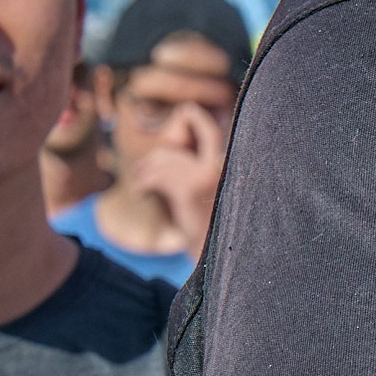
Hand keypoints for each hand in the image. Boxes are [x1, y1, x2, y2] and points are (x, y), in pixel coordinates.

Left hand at [129, 101, 227, 251]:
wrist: (217, 256)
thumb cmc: (211, 226)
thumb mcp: (209, 188)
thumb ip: (198, 163)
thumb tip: (171, 141)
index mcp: (231, 162)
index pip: (206, 126)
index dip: (191, 118)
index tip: (180, 125)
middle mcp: (222, 164)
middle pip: (179, 139)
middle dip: (159, 154)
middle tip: (146, 170)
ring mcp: (206, 175)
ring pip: (163, 159)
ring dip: (147, 171)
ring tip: (145, 185)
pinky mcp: (190, 190)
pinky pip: (155, 176)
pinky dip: (144, 184)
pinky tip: (144, 195)